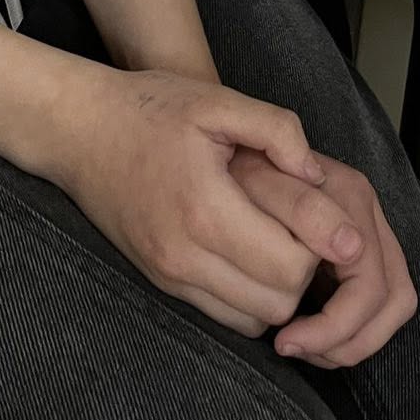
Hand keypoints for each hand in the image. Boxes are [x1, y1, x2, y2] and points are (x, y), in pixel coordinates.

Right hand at [54, 67, 364, 338]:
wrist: (82, 131)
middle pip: (277, 302)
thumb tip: (316, 172)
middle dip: (308, 271)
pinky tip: (257, 254)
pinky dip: (253, 297)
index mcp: (204, 209)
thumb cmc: (151, 108)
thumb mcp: (217, 99)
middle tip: (315, 229)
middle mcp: (184, 256)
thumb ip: (275, 130)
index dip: (322, 246)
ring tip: (288, 240)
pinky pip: (225, 317)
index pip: (289, 265)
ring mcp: (170, 276)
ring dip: (281, 289)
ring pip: (254, 320)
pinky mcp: (163, 283)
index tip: (337, 221)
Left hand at [232, 151, 416, 368]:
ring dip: (355, 338)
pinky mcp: (359, 245)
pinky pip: (379, 299)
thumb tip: (349, 248)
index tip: (286, 340)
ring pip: (394, 302)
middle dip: (349, 341)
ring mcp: (368, 229)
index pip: (369, 285)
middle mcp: (367, 214)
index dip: (333, 327)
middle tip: (296, 348)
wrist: (231, 147)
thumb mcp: (256, 181)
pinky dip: (353, 327)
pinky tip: (311, 329)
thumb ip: (302, 206)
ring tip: (305, 345)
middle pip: (393, 299)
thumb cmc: (236, 167)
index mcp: (350, 198)